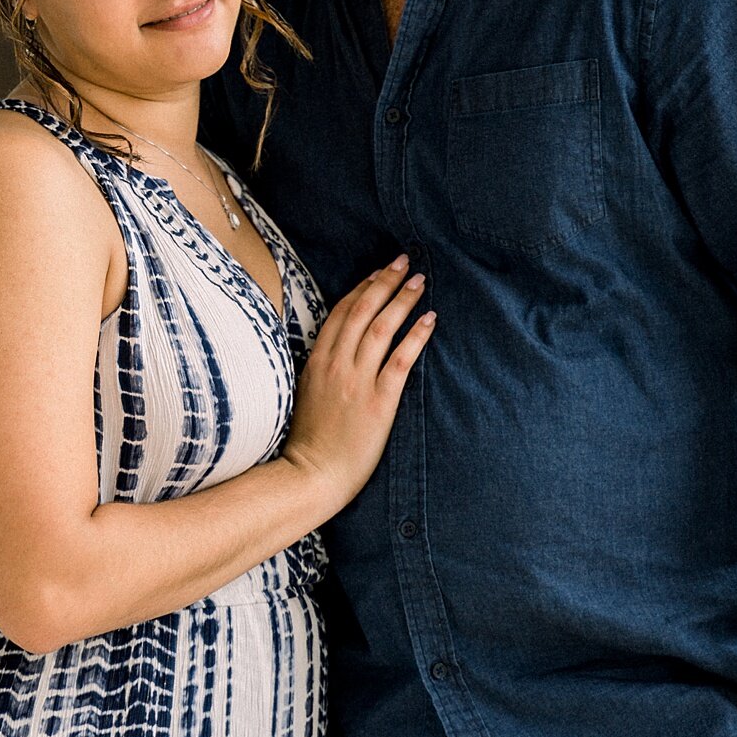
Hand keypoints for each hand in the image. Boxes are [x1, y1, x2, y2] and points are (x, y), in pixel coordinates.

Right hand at [280, 255, 434, 509]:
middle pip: (362, 311)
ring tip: (420, 282)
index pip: (340, 313)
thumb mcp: (306, 395)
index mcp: (316, 361)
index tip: (378, 272)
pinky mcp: (379, 400)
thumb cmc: (310, 441)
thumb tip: (337, 350)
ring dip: (402, 301)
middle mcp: (335, 364)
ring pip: (381, 328)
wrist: (311, 474)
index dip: (361, 288)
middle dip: (384, 282)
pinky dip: (416, 336)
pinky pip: (400, 360)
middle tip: (404, 262)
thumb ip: (320, 369)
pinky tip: (430, 320)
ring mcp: (356, 381)